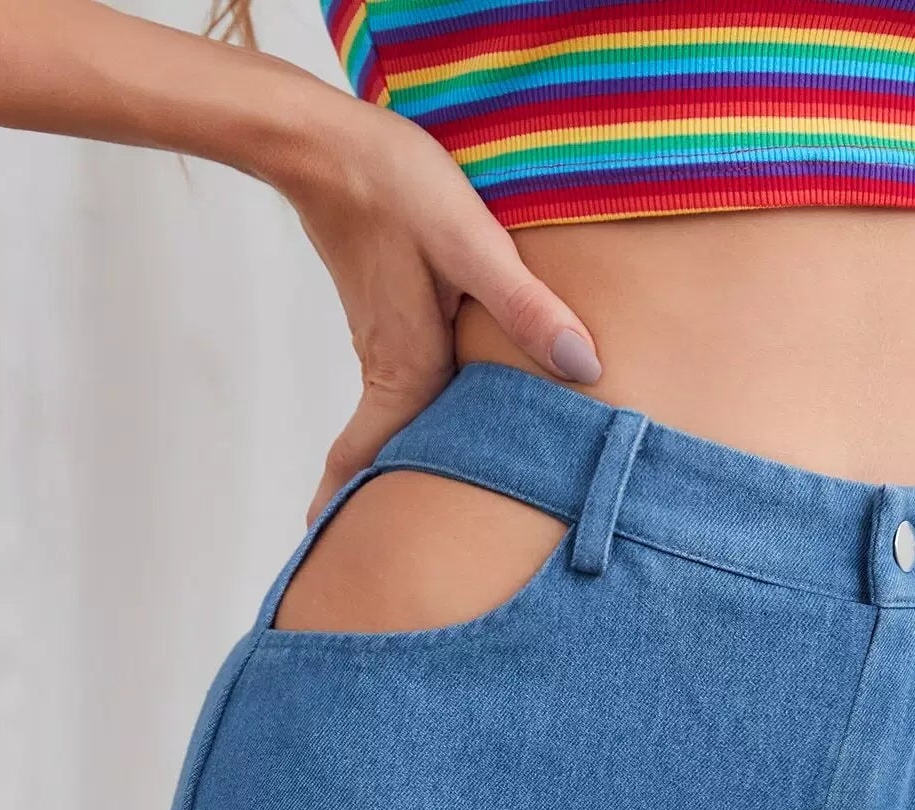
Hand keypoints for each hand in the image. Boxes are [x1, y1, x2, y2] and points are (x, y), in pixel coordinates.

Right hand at [279, 99, 601, 521]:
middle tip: (373, 561)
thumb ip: (528, 308)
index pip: (368, 463)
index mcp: (407, 369)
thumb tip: (586, 368)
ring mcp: (388, 346)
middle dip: (378, 509)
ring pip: (395, 427)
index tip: (334, 557)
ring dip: (393, 470)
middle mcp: (393, 369)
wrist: (328, 142)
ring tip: (407, 514)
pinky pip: (403, 391)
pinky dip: (408, 428)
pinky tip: (436, 432)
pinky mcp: (393, 320)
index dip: (350, 511)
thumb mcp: (472, 244)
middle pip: (383, 459)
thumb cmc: (396, 188)